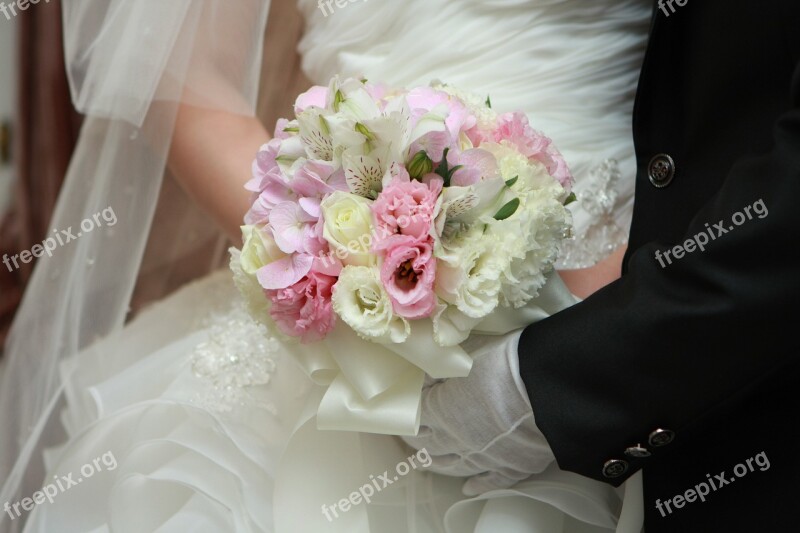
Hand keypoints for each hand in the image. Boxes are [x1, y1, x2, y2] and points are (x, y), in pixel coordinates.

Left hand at [402, 330, 554, 495]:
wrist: (547, 389)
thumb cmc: (504, 365)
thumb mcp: (465, 357)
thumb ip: (441, 367)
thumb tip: (423, 372)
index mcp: (440, 411)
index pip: (413, 417)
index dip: (404, 414)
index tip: (399, 412)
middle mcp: (456, 439)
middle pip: (428, 446)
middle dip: (416, 442)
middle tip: (408, 439)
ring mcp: (483, 457)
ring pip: (453, 466)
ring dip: (438, 465)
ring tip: (426, 465)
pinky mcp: (510, 467)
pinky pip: (490, 482)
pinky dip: (478, 485)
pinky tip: (469, 488)